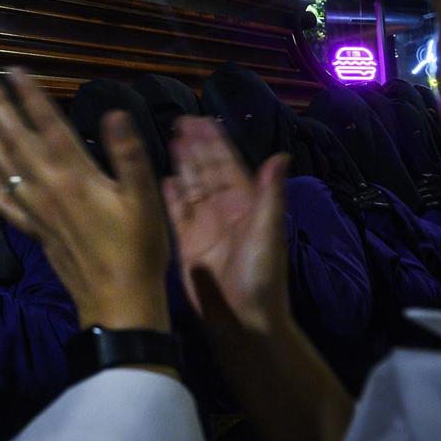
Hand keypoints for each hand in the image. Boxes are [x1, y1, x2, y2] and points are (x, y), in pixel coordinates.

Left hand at [0, 69, 170, 330]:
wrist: (117, 300)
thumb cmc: (138, 247)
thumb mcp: (143, 198)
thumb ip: (128, 154)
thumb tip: (114, 112)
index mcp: (75, 174)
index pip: (47, 124)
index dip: (30, 95)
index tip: (13, 70)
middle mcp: (47, 186)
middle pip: (17, 138)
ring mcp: (36, 208)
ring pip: (4, 165)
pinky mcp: (33, 229)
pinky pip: (3, 200)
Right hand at [164, 115, 290, 341]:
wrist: (243, 321)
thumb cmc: (261, 277)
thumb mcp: (268, 232)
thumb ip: (270, 194)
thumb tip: (279, 155)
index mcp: (246, 205)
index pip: (228, 165)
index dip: (215, 142)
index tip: (202, 119)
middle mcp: (224, 211)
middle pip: (207, 171)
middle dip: (195, 147)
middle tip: (179, 121)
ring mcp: (204, 226)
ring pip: (191, 187)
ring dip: (182, 165)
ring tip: (170, 141)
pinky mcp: (187, 244)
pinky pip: (176, 213)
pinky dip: (170, 195)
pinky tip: (162, 179)